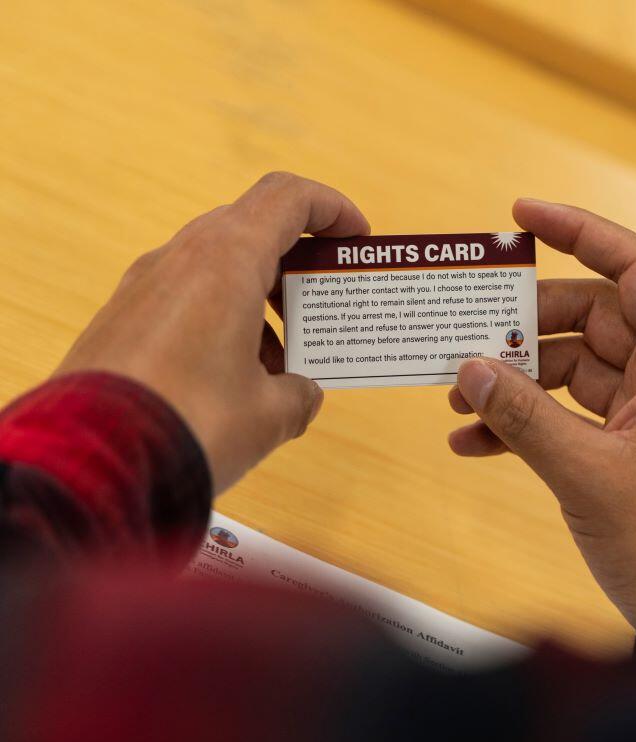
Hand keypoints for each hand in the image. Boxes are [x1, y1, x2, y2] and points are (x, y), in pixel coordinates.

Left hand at [57, 172, 370, 492]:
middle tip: (326, 303)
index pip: (287, 198)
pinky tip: (237, 381)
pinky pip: (185, 302)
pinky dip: (223, 323)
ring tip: (285, 361)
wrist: (94, 463)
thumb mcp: (270, 414)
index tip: (356, 240)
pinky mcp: (121, 322)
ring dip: (259, 301)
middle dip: (297, 264)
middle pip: (252, 230)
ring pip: (217, 269)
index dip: (331, 210)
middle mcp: (180, 260)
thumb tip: (300, 394)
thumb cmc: (190, 423)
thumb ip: (299, 393)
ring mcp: (143, 289)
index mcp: (226, 260)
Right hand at [448, 199, 635, 627]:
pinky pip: (573, 419)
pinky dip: (529, 427)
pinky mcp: (631, 451)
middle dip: (523, 330)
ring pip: (574, 372)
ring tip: (458, 401)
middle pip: (590, 320)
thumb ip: (525, 416)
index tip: (521, 215)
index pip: (634, 269)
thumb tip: (470, 368)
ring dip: (516, 385)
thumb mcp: (586, 474)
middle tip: (465, 339)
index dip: (580, 232)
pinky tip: (476, 445)